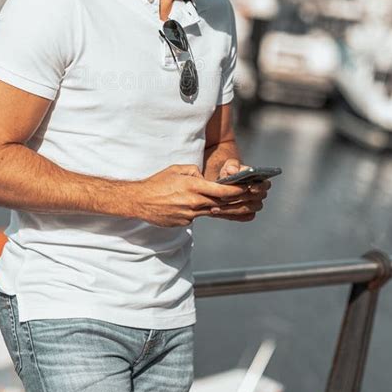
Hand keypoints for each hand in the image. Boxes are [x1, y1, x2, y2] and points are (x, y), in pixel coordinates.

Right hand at [131, 164, 258, 227]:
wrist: (139, 201)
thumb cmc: (158, 182)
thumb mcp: (177, 169)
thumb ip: (194, 171)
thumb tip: (204, 178)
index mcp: (193, 187)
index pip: (221, 191)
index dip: (236, 191)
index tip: (247, 189)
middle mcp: (193, 202)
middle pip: (221, 204)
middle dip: (238, 201)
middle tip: (252, 198)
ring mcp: (189, 214)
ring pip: (212, 212)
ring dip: (226, 209)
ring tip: (242, 207)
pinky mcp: (184, 222)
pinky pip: (198, 216)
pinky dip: (202, 211)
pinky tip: (203, 208)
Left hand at [213, 158, 269, 221]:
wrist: (223, 184)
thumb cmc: (229, 173)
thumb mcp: (229, 166)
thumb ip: (232, 165)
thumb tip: (233, 171)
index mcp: (260, 181)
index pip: (265, 185)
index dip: (259, 187)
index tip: (250, 187)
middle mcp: (260, 195)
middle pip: (255, 199)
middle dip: (239, 198)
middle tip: (224, 197)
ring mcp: (254, 206)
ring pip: (246, 210)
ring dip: (230, 209)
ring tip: (215, 207)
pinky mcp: (246, 215)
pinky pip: (241, 217)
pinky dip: (228, 215)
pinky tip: (216, 211)